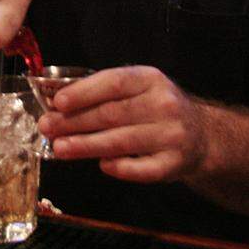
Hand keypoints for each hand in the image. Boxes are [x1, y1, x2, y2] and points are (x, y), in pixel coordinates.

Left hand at [38, 66, 208, 183]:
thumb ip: (103, 93)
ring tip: (59, 148)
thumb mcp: (137, 90)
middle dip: (75, 122)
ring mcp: (172, 134)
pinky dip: (120, 167)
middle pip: (112, 114)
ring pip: (121, 141)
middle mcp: (164, 104)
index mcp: (150, 79)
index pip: (114, 83)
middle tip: (47, 128)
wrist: (201, 135)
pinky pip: (142, 169)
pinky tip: (101, 165)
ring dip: (86, 145)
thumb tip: (58, 105)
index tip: (58, 102)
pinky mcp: (175, 163)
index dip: (84, 92)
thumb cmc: (155, 109)